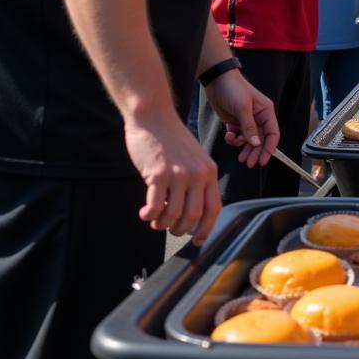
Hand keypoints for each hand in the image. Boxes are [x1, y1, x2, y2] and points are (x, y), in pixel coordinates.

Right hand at [124, 112, 221, 244]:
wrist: (153, 117)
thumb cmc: (171, 139)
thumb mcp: (194, 158)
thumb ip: (196, 181)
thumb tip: (189, 212)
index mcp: (209, 171)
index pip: (213, 208)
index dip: (206, 229)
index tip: (198, 241)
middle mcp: (197, 175)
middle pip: (193, 216)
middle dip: (180, 229)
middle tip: (170, 229)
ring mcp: (178, 175)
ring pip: (172, 215)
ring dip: (162, 224)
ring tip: (155, 221)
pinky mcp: (157, 175)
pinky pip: (154, 206)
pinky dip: (148, 215)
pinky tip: (144, 213)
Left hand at [205, 68, 279, 168]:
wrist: (216, 80)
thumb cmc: (233, 89)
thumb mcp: (243, 108)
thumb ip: (249, 127)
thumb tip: (256, 144)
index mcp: (266, 112)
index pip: (273, 133)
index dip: (269, 148)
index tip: (263, 160)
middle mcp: (259, 118)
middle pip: (261, 140)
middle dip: (256, 152)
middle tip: (249, 163)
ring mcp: (247, 121)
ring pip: (249, 140)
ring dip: (244, 149)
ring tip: (240, 158)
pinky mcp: (235, 123)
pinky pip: (238, 136)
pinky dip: (234, 140)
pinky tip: (229, 137)